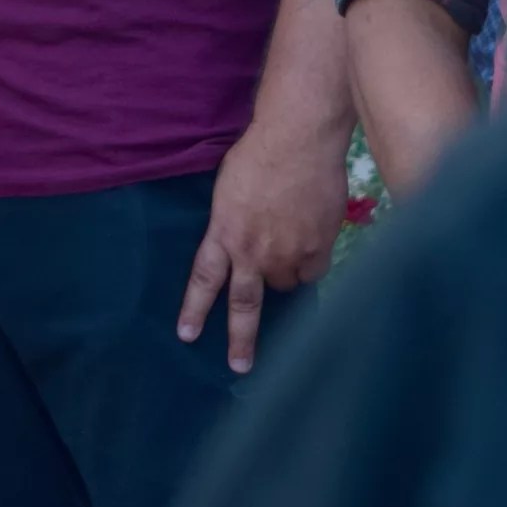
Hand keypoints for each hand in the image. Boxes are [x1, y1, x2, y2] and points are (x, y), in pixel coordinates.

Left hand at [178, 116, 348, 374]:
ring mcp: (287, 253)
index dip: (195, 309)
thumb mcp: (229, 192)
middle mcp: (253, 251)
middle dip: (242, 340)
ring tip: (288, 242)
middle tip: (240, 368)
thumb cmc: (257, 155)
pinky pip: (315, 270)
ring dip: (285, 274)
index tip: (187, 336)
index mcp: (223, 233)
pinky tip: (312, 239)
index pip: (203, 281)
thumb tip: (244, 243)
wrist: (296, 139)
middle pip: (244, 306)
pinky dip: (312, 262)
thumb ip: (233, 225)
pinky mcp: (318, 247)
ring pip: (285, 284)